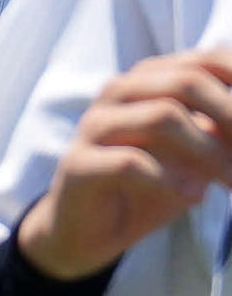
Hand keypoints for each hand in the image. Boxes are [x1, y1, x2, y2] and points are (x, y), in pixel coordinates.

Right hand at [18, 51, 231, 281]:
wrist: (84, 233)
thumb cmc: (144, 190)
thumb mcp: (192, 158)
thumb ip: (219, 136)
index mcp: (149, 78)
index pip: (205, 61)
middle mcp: (120, 92)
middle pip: (186, 82)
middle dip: (230, 118)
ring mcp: (96, 125)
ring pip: (162, 117)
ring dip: (207, 153)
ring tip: (230, 181)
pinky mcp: (78, 165)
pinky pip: (130, 162)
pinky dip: (169, 180)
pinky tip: (192, 198)